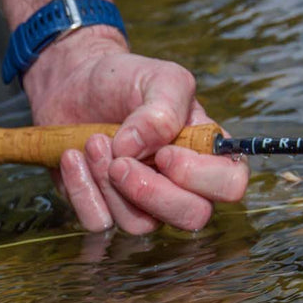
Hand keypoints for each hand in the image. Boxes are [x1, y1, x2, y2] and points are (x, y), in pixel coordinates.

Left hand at [22, 26, 249, 233]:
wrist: (74, 84)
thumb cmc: (124, 82)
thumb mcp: (157, 77)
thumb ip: (163, 107)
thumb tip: (137, 148)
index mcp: (205, 153)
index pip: (229, 185)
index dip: (200, 177)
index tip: (165, 152)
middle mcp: (180, 185)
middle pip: (191, 218)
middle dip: (151, 192)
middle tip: (120, 160)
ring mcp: (143, 204)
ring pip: (139, 224)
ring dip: (109, 184)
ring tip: (93, 141)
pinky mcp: (105, 211)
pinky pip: (98, 222)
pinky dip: (81, 189)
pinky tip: (74, 157)